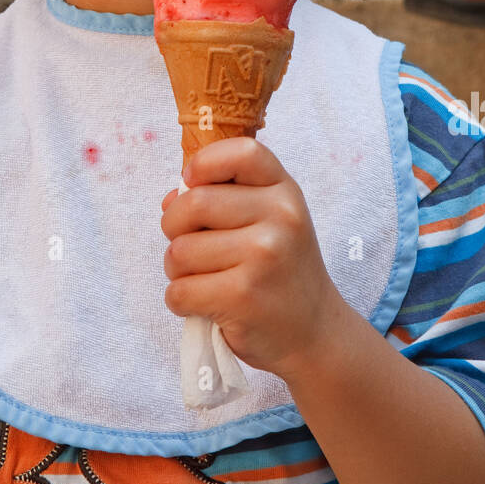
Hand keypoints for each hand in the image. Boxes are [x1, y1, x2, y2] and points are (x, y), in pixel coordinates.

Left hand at [160, 136, 341, 379]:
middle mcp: (280, 217)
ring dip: (177, 270)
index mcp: (284, 191)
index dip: (204, 163)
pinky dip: (180, 301)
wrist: (314, 331)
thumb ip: (223, 198)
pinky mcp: (244, 297)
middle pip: (192, 203)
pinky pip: (179, 291)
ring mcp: (264, 256)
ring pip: (179, 251)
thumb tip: (170, 198)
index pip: (240, 152)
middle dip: (173, 227)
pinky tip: (206, 304)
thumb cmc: (280, 270)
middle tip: (188, 244)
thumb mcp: (268, 220)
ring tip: (204, 278)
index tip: (192, 183)